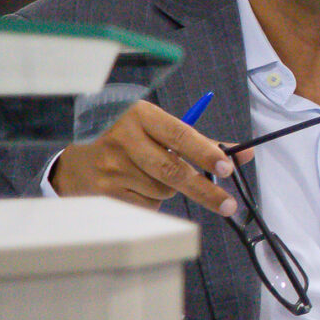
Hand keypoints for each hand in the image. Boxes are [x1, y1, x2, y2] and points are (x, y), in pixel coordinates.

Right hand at [50, 99, 243, 216]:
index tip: (227, 169)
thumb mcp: (157, 129)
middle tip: (227, 204)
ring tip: (150, 175)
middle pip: (173, 170)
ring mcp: (111, 166)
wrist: (74, 158)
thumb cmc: (128, 140)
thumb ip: (200, 141)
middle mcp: (123, 138)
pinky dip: (151, 201)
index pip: (180, 135)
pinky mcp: (103, 190)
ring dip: (170, 190)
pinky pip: (146, 204)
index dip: (205, 153)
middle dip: (204, 190)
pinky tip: (135, 187)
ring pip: (163, 190)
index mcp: (140, 115)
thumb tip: (244, 154)